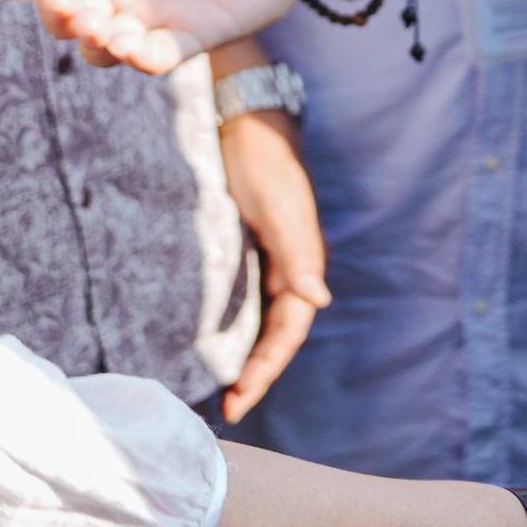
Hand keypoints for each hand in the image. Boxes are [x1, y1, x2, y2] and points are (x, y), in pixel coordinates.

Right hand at [0, 0, 354, 73]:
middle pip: (67, 14)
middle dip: (61, 15)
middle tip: (73, 6)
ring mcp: (151, 14)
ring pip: (103, 45)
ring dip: (98, 43)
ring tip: (111, 30)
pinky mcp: (191, 38)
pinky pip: (158, 58)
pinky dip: (145, 59)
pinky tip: (144, 49)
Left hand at [217, 108, 327, 421]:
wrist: (240, 116)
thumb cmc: (264, 158)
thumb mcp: (280, 205)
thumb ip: (297, 252)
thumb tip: (317, 302)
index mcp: (303, 262)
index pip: (289, 331)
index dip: (268, 369)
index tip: (241, 400)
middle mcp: (288, 267)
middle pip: (276, 335)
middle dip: (256, 374)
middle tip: (228, 410)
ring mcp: (266, 260)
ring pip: (259, 322)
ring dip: (244, 356)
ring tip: (220, 390)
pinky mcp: (242, 248)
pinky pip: (241, 300)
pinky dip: (230, 328)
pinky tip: (209, 342)